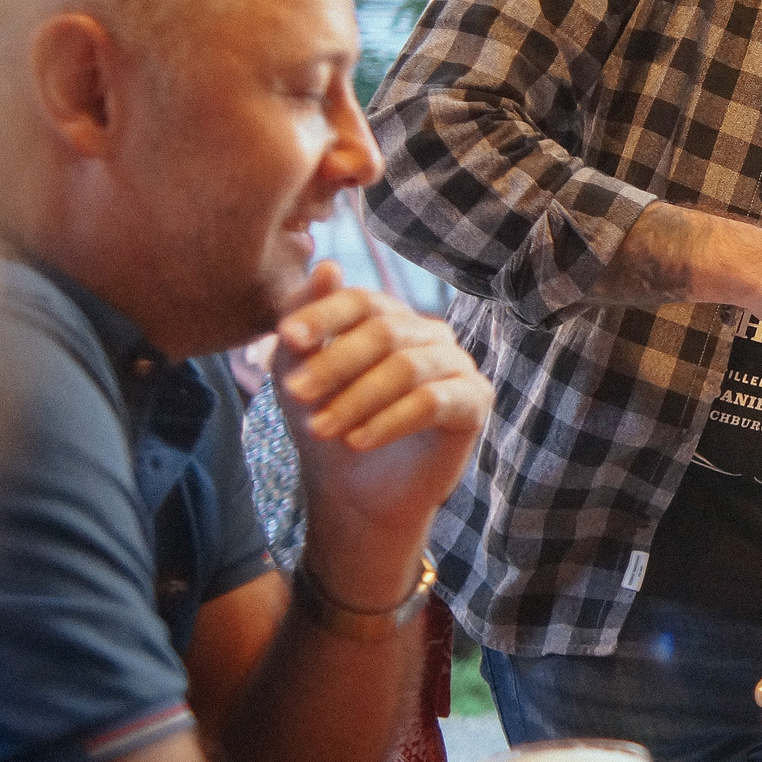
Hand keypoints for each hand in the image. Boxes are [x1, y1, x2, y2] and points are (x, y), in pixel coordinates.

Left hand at [276, 262, 490, 604]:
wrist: (356, 494)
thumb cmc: (328, 425)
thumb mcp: (299, 374)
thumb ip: (306, 322)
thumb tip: (328, 266)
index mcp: (390, 318)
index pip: (361, 301)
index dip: (324, 315)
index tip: (287, 339)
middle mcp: (429, 333)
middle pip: (384, 331)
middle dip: (335, 363)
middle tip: (295, 395)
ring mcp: (456, 365)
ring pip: (407, 367)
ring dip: (357, 399)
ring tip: (321, 428)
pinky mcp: (474, 402)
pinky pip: (434, 401)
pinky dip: (390, 420)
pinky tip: (358, 440)